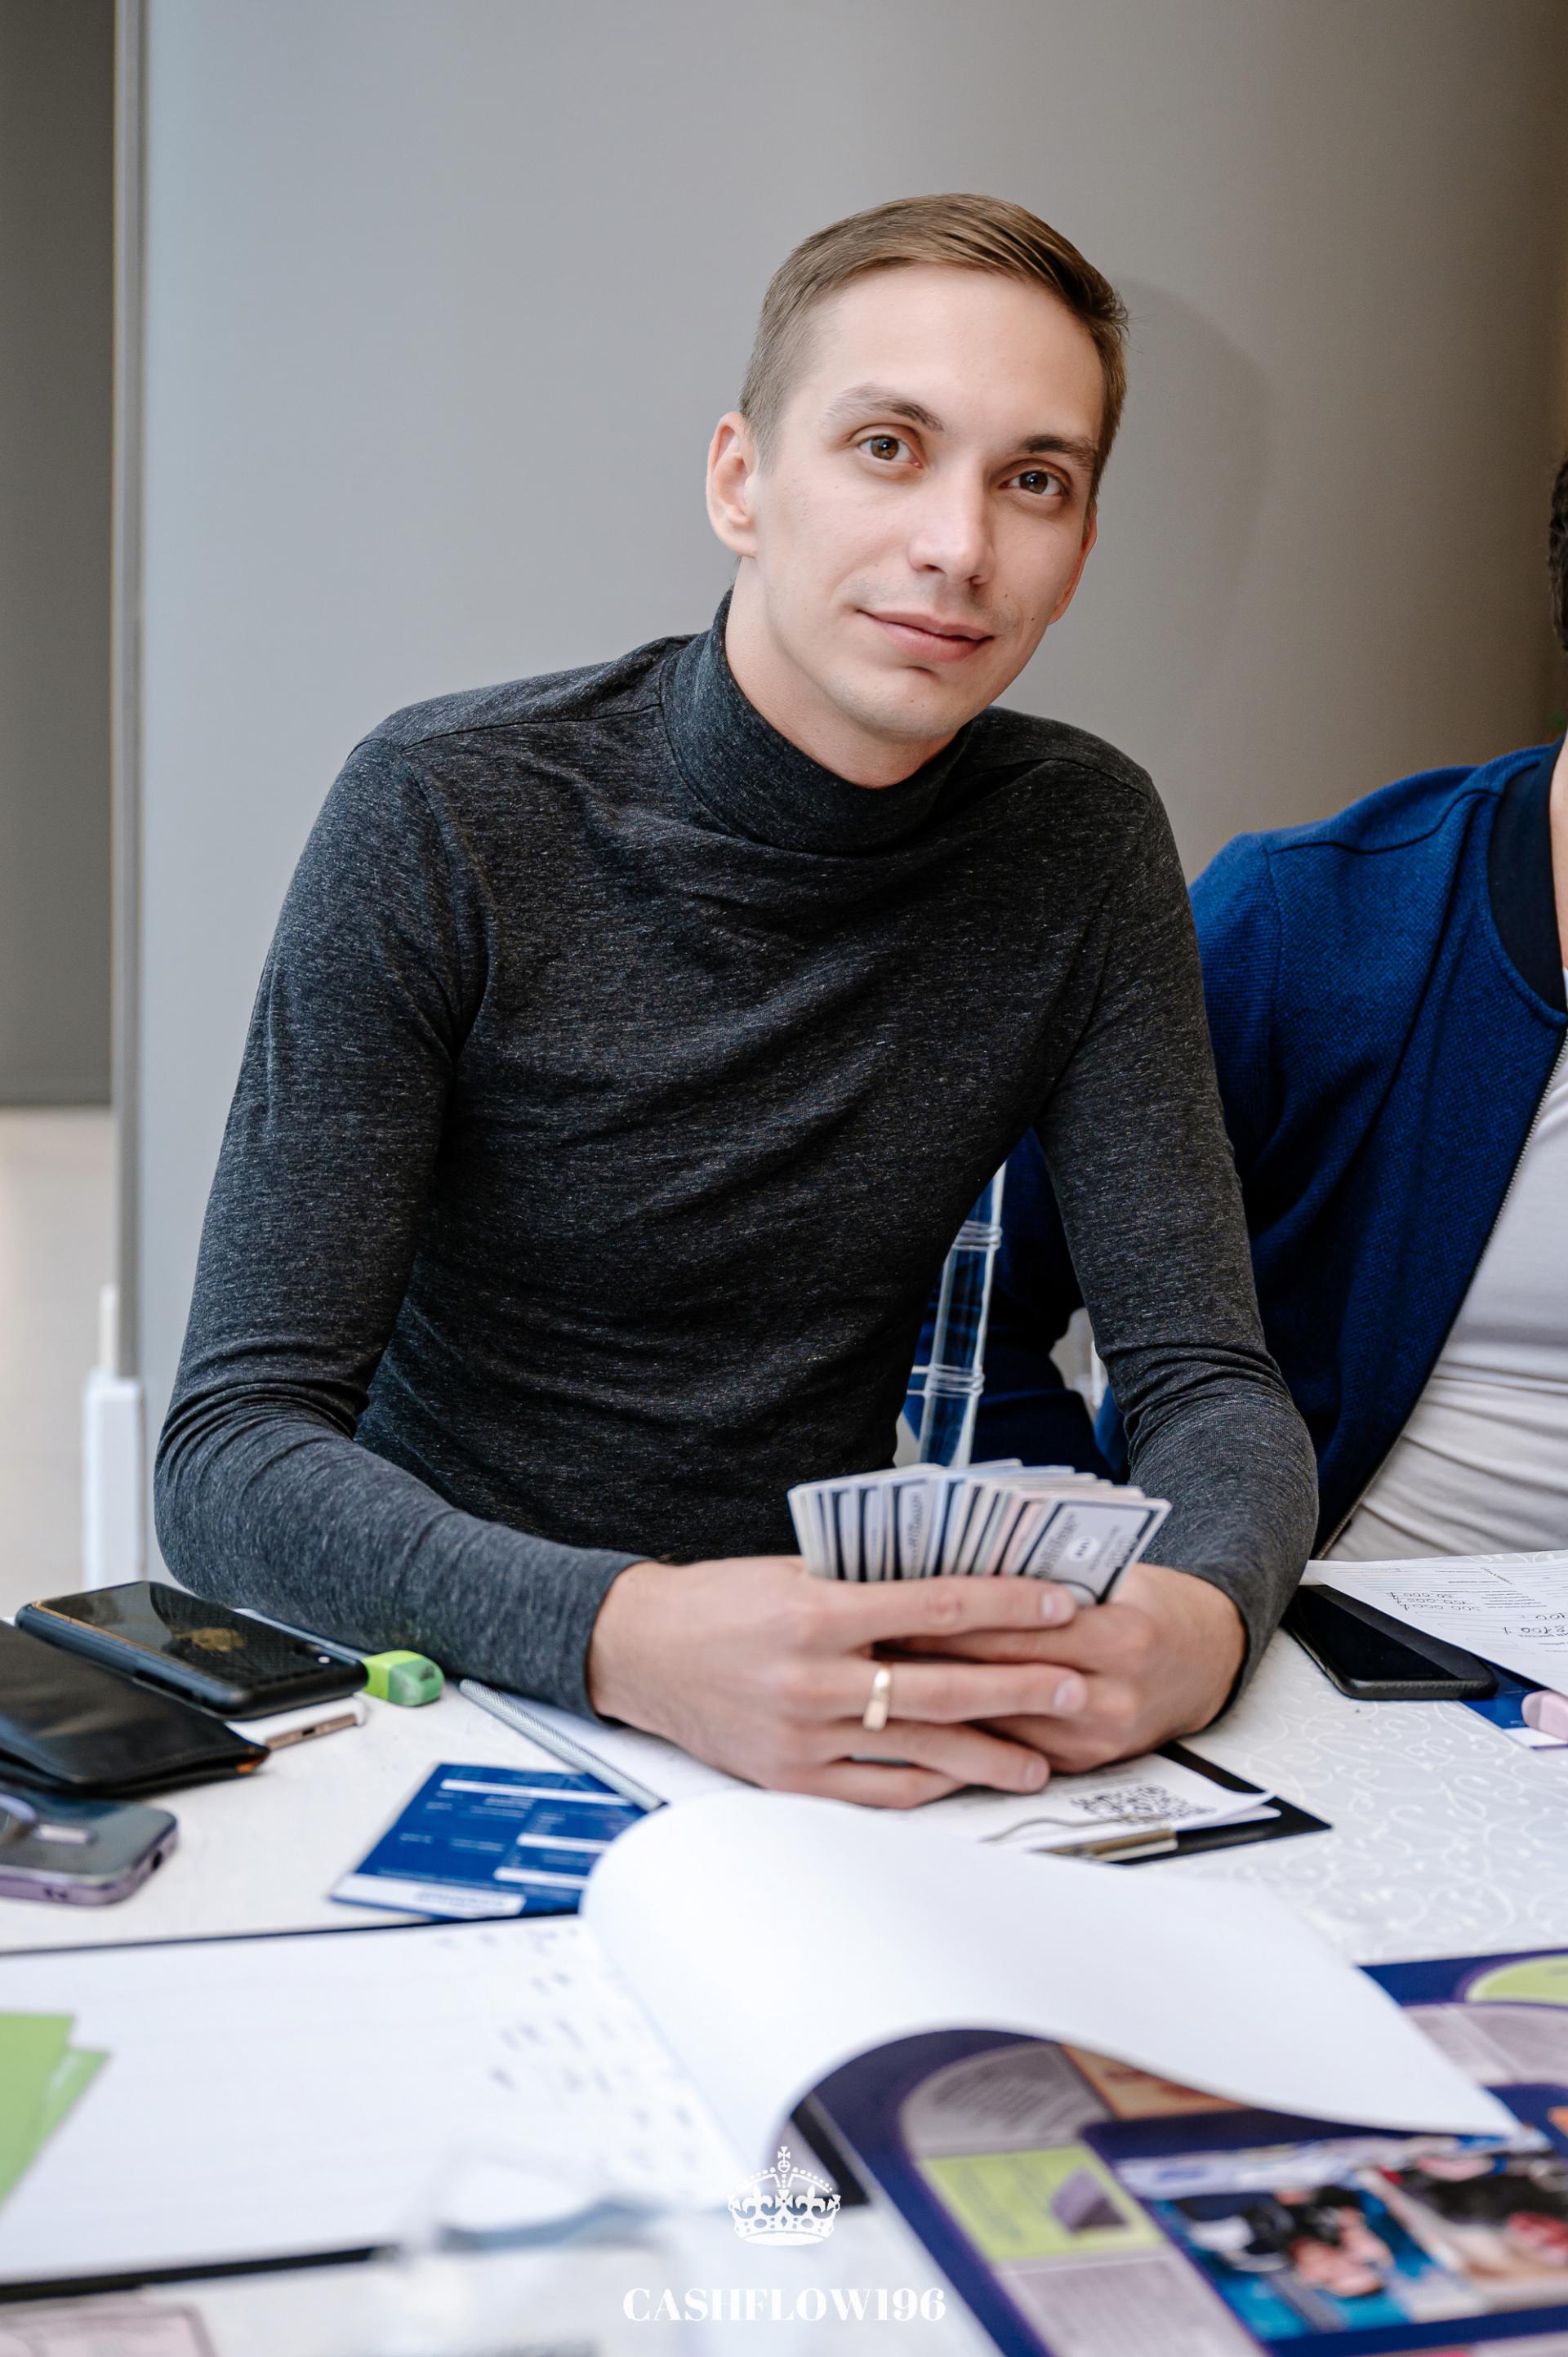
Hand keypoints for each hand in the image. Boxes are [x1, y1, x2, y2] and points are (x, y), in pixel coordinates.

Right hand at [586, 1555, 1089, 1808]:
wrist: (636, 1650)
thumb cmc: (716, 1603)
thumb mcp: (792, 1572)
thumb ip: (866, 1583)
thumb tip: (952, 1591)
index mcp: (816, 1613)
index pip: (936, 1607)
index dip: (1005, 1605)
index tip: (1056, 1601)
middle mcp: (813, 1679)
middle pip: (943, 1688)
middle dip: (1019, 1689)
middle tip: (1074, 1688)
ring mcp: (803, 1737)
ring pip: (920, 1749)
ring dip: (989, 1754)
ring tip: (1040, 1759)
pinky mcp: (791, 1779)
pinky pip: (878, 1791)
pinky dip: (928, 1786)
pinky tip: (964, 1780)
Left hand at [888, 1562, 1245, 1771]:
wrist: (1208, 1660)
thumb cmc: (1148, 1603)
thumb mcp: (1109, 1574)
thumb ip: (1043, 1577)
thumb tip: (951, 1565)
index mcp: (1120, 1636)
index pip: (1017, 1631)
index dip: (949, 1621)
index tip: (891, 1609)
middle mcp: (1111, 1698)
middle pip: (999, 1681)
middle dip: (929, 1663)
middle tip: (866, 1648)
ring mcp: (1097, 1742)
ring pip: (998, 1726)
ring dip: (937, 1706)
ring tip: (878, 1683)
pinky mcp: (1084, 1766)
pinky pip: (1011, 1752)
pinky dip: (966, 1733)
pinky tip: (921, 1719)